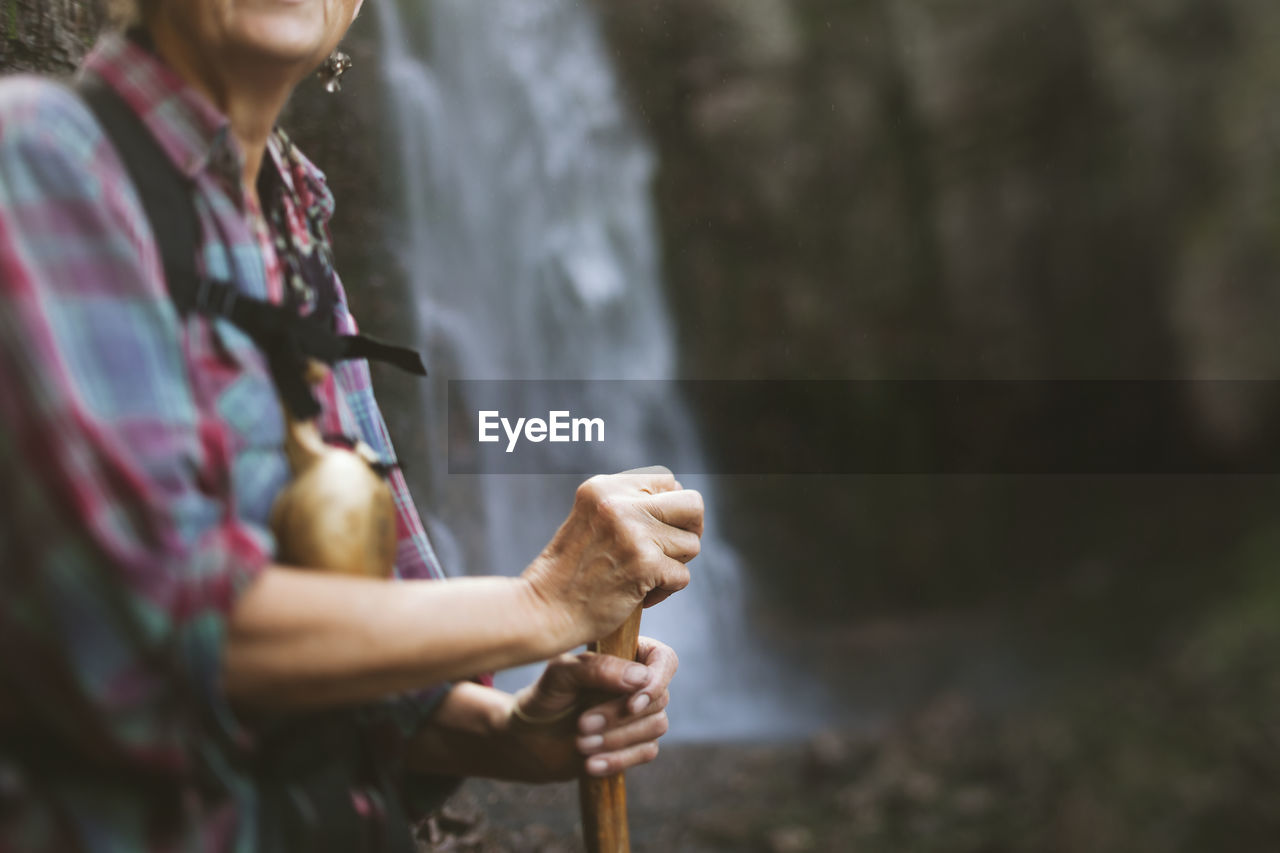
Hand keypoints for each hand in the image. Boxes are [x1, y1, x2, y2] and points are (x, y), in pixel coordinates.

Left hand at [505, 636, 678, 781]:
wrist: (530, 739)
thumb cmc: (545, 697)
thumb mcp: (560, 675)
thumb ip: (597, 668)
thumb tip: (641, 678)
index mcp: (626, 654)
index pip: (663, 659)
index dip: (656, 681)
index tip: (632, 703)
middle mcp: (639, 683)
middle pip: (658, 698)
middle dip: (619, 716)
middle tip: (582, 725)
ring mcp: (641, 715)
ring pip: (656, 726)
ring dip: (617, 739)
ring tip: (580, 744)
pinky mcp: (637, 744)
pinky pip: (647, 752)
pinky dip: (619, 759)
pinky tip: (590, 764)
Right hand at [521, 467, 702, 647]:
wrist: (544, 610)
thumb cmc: (570, 572)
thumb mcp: (591, 519)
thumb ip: (629, 505)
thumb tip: (681, 494)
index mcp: (605, 487)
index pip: (667, 481)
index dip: (669, 509)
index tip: (653, 531)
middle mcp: (619, 503)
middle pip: (693, 504)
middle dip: (690, 530)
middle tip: (669, 552)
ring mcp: (634, 533)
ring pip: (691, 544)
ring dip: (674, 566)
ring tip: (642, 576)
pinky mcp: (644, 564)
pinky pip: (682, 576)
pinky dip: (665, 591)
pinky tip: (637, 594)